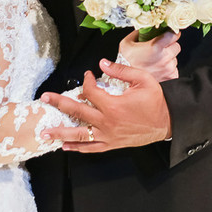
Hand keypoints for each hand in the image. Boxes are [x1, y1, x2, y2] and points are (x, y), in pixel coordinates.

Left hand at [40, 59, 171, 151]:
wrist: (167, 122)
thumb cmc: (156, 100)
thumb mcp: (142, 80)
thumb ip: (120, 71)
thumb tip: (101, 64)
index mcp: (113, 105)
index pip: (90, 92)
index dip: (86, 81)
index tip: (88, 75)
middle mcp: (106, 122)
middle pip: (77, 112)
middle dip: (59, 103)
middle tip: (44, 98)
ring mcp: (107, 136)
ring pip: (79, 135)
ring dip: (60, 133)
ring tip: (44, 134)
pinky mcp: (111, 144)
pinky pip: (91, 148)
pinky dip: (77, 148)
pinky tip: (65, 147)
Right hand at [117, 29, 179, 80]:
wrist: (124, 83)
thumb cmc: (125, 63)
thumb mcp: (127, 43)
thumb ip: (137, 32)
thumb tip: (145, 27)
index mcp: (156, 46)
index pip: (173, 34)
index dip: (172, 33)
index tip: (169, 34)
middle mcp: (165, 58)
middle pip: (176, 46)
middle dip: (170, 46)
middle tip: (160, 49)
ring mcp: (169, 69)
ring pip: (175, 59)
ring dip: (169, 58)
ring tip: (157, 61)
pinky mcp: (170, 77)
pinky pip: (175, 69)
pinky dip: (169, 69)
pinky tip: (159, 69)